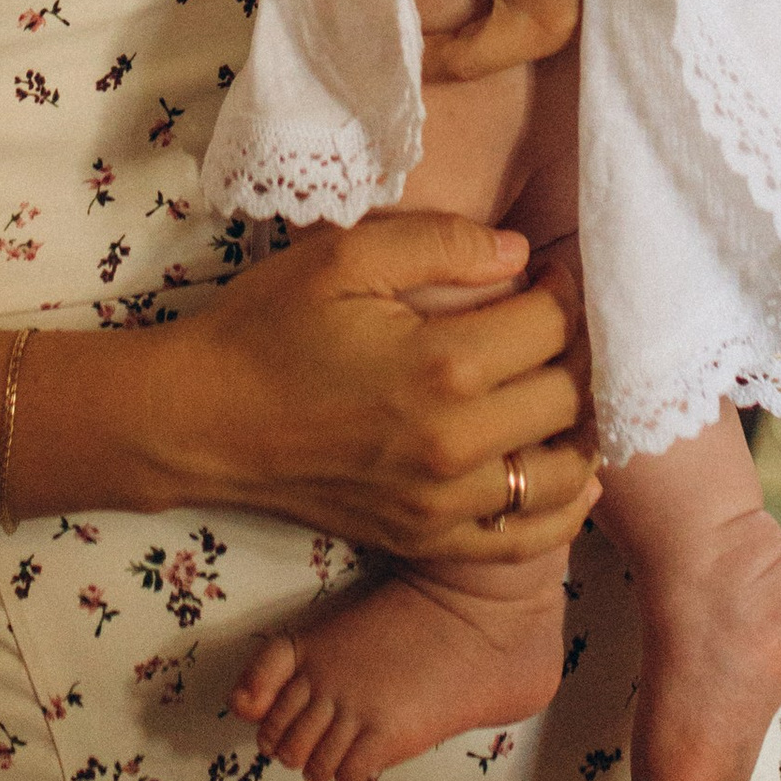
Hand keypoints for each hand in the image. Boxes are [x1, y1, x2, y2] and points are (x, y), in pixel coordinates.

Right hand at [141, 214, 595, 563]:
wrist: (200, 420)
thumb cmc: (266, 327)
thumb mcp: (343, 257)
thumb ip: (442, 243)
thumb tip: (520, 251)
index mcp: (441, 364)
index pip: (550, 326)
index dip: (562, 290)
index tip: (548, 271)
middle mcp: (454, 442)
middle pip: (568, 396)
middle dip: (578, 350)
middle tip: (558, 322)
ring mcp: (442, 502)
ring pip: (562, 472)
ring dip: (581, 426)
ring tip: (563, 386)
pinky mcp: (425, 538)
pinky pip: (524, 538)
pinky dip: (560, 508)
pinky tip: (566, 470)